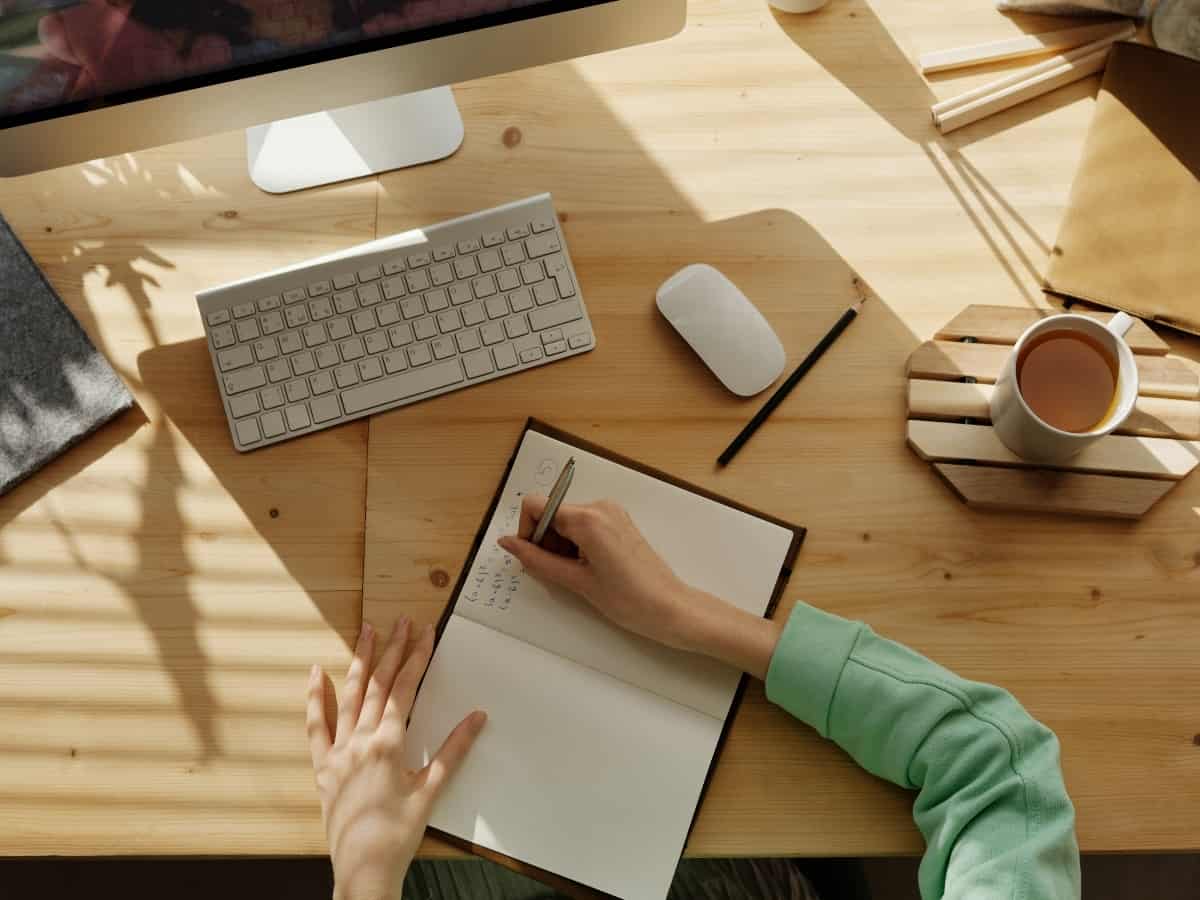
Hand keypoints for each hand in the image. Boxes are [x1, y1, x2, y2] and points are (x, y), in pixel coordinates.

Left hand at [307, 620, 486, 899]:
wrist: (364, 868)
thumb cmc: (399, 833)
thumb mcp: (431, 791)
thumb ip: (453, 751)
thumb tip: (477, 717)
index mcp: (388, 744)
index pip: (405, 688)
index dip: (417, 657)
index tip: (425, 632)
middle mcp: (360, 741)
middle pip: (378, 684)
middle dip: (392, 649)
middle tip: (402, 621)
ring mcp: (337, 752)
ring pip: (349, 696)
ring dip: (360, 662)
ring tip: (367, 631)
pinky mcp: (323, 767)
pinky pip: (316, 726)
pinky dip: (316, 698)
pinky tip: (317, 673)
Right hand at [498, 497, 781, 678]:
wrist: (671, 608)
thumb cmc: (627, 599)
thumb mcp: (576, 582)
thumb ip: (536, 560)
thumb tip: (507, 543)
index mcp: (587, 518)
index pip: (536, 504)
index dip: (527, 530)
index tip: (534, 557)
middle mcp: (599, 506)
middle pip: (551, 512)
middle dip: (545, 541)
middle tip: (560, 573)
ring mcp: (612, 512)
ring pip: (566, 520)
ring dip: (561, 545)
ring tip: (578, 575)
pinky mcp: (619, 522)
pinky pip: (584, 525)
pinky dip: (576, 544)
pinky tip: (588, 569)